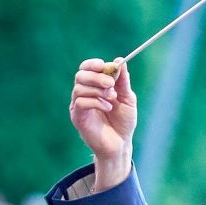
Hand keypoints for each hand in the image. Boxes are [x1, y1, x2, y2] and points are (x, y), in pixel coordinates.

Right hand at [69, 57, 137, 189]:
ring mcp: (79, 106)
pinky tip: (108, 108)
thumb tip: (120, 61)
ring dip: (98, 90)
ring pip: (79, 88)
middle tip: (111, 84)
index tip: (103, 65)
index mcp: (94, 87)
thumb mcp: (127, 99)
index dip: (92, 64)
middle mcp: (84, 94)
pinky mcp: (78, 117)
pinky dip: (96, 102)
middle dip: (96, 76)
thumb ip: (123, 81)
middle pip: (80, 75)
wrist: (121, 144)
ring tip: (112, 98)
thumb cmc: (123, 122)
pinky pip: (81, 102)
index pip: (86, 69)